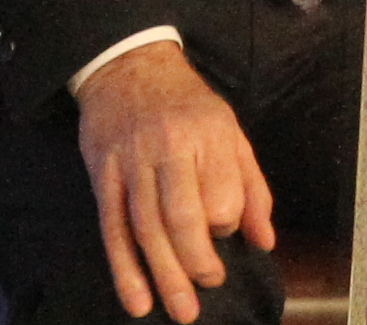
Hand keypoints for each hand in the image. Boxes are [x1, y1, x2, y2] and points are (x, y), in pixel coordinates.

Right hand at [73, 40, 274, 321]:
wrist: (128, 66)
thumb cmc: (187, 105)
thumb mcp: (231, 132)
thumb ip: (252, 187)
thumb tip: (264, 241)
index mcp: (209, 135)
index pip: (222, 194)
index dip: (227, 223)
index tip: (226, 233)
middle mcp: (169, 147)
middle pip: (182, 217)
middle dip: (196, 263)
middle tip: (206, 289)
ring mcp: (131, 162)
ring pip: (146, 228)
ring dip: (163, 276)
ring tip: (180, 310)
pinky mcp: (102, 175)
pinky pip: (112, 229)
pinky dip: (124, 269)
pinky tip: (136, 299)